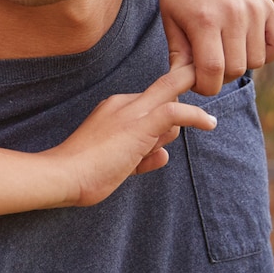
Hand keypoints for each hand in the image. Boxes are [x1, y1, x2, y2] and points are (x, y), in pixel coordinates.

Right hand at [52, 62, 217, 207]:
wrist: (63, 175)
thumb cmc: (83, 173)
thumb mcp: (118, 162)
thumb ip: (143, 156)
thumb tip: (164, 155)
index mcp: (113, 108)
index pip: (151, 105)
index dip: (162, 122)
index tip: (168, 130)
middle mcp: (123, 103)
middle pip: (166, 96)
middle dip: (178, 110)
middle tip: (166, 134)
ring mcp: (132, 112)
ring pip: (172, 102)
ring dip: (172, 131)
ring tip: (135, 158)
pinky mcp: (139, 125)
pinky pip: (176, 112)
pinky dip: (196, 116)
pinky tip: (210, 123)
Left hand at [124, 0, 273, 94]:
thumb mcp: (170, 23)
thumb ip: (179, 57)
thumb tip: (185, 85)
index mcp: (204, 20)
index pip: (213, 71)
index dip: (204, 85)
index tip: (196, 81)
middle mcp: (234, 14)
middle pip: (236, 69)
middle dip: (219, 76)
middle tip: (206, 65)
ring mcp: (254, 8)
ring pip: (257, 60)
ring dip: (240, 63)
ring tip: (223, 50)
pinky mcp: (268, 4)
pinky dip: (266, 52)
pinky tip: (246, 44)